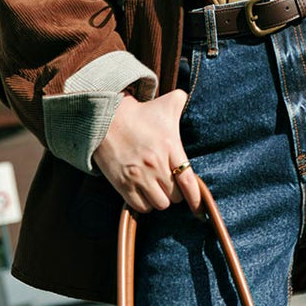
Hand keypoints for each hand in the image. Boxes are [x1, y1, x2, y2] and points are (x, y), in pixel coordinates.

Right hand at [93, 90, 200, 214]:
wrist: (106, 119)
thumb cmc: (141, 113)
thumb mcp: (166, 103)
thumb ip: (181, 100)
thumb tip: (189, 96)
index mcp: (170, 146)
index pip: (188, 181)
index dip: (195, 199)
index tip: (198, 209)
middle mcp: (156, 164)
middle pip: (175, 196)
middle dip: (175, 192)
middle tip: (169, 182)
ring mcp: (139, 176)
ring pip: (160, 204)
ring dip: (161, 199)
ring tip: (157, 187)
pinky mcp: (123, 184)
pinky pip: (142, 207)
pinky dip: (145, 204)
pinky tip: (144, 192)